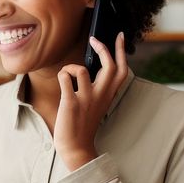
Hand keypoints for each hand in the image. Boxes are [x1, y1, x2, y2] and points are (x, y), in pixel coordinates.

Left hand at [55, 32, 128, 170]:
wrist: (75, 147)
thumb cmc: (82, 123)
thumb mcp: (96, 103)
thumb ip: (97, 88)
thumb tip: (90, 68)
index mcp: (108, 95)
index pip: (121, 70)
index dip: (121, 51)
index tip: (118, 35)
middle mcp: (100, 95)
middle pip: (109, 66)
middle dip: (103, 48)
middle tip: (94, 39)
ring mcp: (86, 99)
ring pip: (83, 70)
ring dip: (73, 67)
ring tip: (68, 75)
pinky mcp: (71, 103)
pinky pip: (65, 78)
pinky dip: (62, 74)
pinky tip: (62, 81)